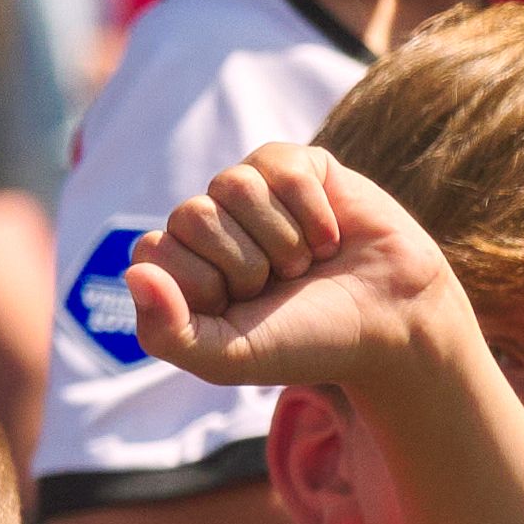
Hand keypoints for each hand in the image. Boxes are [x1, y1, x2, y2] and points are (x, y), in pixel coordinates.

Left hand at [126, 144, 470, 397]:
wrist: (389, 323)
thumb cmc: (304, 341)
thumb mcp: (226, 358)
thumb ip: (166, 332)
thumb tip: (134, 274)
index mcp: (179, 267)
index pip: (154, 251)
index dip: (204, 286)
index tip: (241, 311)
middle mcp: (208, 224)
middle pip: (192, 215)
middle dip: (245, 263)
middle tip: (279, 286)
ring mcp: (251, 191)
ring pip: (233, 184)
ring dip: (281, 239)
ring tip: (304, 263)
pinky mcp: (296, 166)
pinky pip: (280, 166)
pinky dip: (312, 210)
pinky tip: (331, 236)